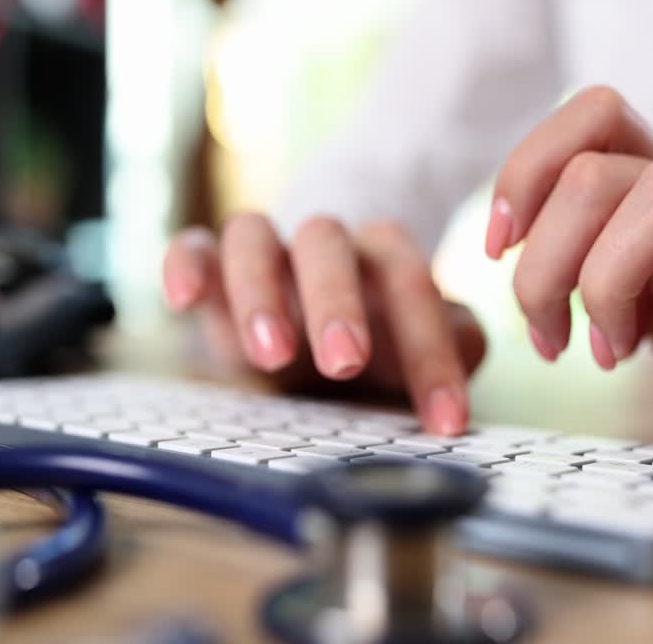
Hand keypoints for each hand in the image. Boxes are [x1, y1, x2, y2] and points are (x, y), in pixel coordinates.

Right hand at [162, 215, 484, 434]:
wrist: (307, 334)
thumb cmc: (373, 345)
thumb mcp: (415, 351)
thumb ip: (452, 343)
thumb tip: (467, 347)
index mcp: (381, 257)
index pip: (409, 280)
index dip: (430, 350)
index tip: (444, 419)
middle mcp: (323, 245)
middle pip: (327, 242)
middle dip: (335, 301)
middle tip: (345, 363)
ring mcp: (263, 252)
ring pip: (253, 235)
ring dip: (259, 290)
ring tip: (271, 356)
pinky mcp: (209, 267)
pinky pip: (192, 247)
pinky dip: (185, 265)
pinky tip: (185, 300)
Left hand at [486, 86, 652, 452]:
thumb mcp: (632, 298)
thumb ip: (579, 268)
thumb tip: (513, 267)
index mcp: (646, 192)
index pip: (583, 123)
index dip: (524, 173)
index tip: (500, 250)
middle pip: (591, 174)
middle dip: (545, 268)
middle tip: (552, 341)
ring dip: (610, 284)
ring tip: (613, 352)